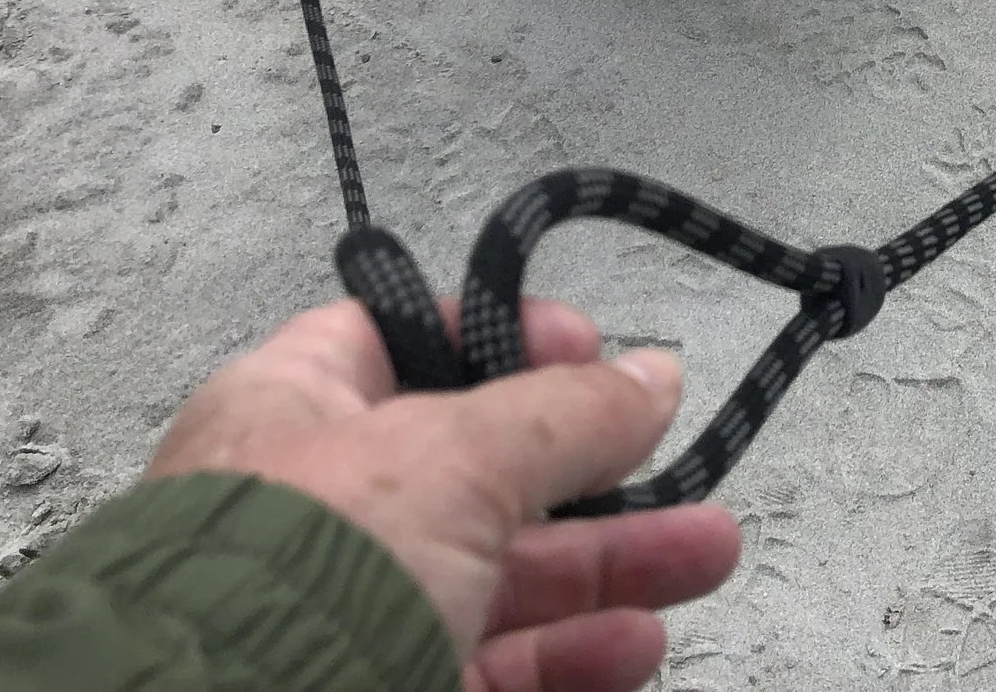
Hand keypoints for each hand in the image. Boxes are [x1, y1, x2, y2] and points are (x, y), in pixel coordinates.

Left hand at [148, 297, 739, 691]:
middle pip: (482, 474)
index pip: (400, 344)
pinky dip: (571, 659)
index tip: (594, 348)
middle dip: (600, 472)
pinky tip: (634, 646)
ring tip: (705, 553)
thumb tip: (651, 376)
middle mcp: (320, 515)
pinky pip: (497, 671)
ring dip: (612, 569)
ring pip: (503, 581)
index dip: (503, 337)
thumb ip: (566, 414)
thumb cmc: (291, 576)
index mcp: (296, 415)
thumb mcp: (455, 454)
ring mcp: (353, 618)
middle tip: (685, 464)